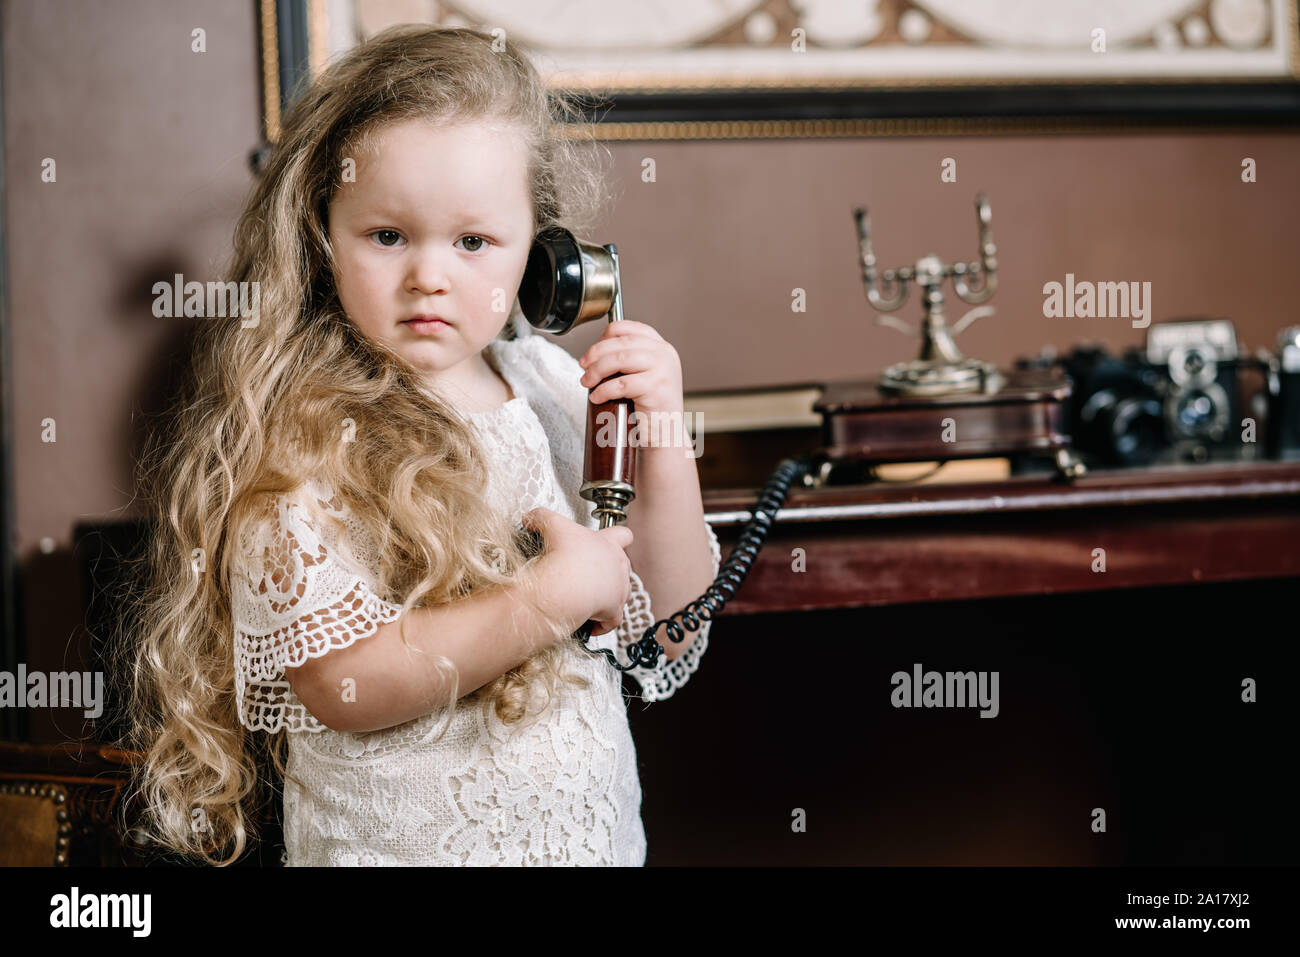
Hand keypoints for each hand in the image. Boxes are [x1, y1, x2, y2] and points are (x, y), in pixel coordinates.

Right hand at [520, 507, 632, 636]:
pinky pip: (613, 620)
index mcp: (608, 543)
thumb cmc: (564, 555)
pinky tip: (590, 624)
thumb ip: (540, 517)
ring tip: (588, 598)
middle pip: (623, 564)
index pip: (623, 535)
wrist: (566, 585)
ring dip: (607, 595)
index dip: (618, 537)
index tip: (611, 541)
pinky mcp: (614, 611)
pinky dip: (602, 623)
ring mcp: (619, 589)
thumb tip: (531, 518)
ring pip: (621, 592)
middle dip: (609, 569)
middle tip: (590, 572)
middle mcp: (618, 565)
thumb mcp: (550, 525)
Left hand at [577, 321, 683, 415]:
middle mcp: (665, 354)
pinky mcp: (656, 388)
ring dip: (597, 370)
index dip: (606, 335)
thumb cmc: (651, 407)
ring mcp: (663, 369)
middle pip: (621, 343)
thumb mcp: (644, 374)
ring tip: (587, 381)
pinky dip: (603, 390)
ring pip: (620, 359)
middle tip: (583, 366)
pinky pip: (621, 384)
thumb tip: (596, 352)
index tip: (593, 349)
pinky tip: (596, 396)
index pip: (630, 328)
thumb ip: (629, 358)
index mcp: (661, 347)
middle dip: (595, 353)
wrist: (666, 434)